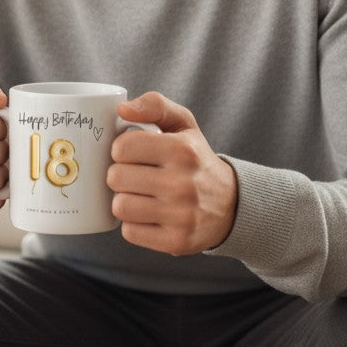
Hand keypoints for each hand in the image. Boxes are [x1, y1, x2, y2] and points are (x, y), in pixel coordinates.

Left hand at [107, 92, 238, 255]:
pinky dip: (133, 224)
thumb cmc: (196, 159)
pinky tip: (148, 215)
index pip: (122, 147)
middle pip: (116, 178)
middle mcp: (182, 183)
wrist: (231, 205)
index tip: (131, 153)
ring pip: (120, 206)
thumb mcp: (184, 125)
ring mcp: (180, 216)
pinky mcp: (176, 242)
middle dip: (119, 175)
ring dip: (124, 200)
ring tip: (139, 194)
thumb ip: (155, 105)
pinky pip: (129, 232)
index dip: (121, 150)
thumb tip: (122, 109)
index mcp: (182, 150)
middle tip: (134, 175)